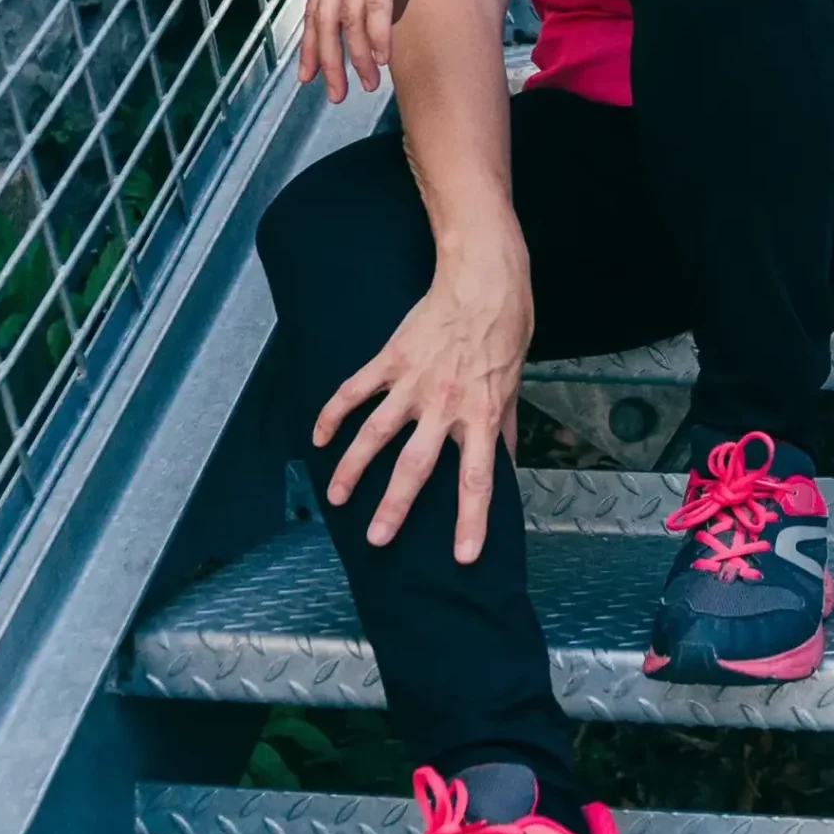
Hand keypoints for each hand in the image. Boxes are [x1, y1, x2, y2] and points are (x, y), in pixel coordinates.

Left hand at [299, 0, 476, 100]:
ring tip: (364, 85)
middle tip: (334, 93)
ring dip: (355, 55)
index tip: (311, 75)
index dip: (311, 44)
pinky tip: (380, 58)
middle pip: (323, 16)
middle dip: (327, 60)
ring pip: (347, 15)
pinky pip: (376, 1)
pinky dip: (375, 34)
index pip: (317, 3)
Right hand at [314, 244, 531, 560]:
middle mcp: (445, 405)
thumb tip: (505, 460)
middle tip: (378, 539)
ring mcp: (413, 383)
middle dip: (394, 508)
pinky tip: (318, 438)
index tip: (462, 556)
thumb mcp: (515, 382)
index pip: (477, 479)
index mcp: (481, 414)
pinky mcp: (390, 359)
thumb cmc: (507, 326)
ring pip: (374, 434)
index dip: (471, 520)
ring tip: (338, 498)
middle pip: (414, 467)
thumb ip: (505, 426)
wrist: (483, 277)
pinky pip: (355, 391)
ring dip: (353, 469)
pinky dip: (333, 414)